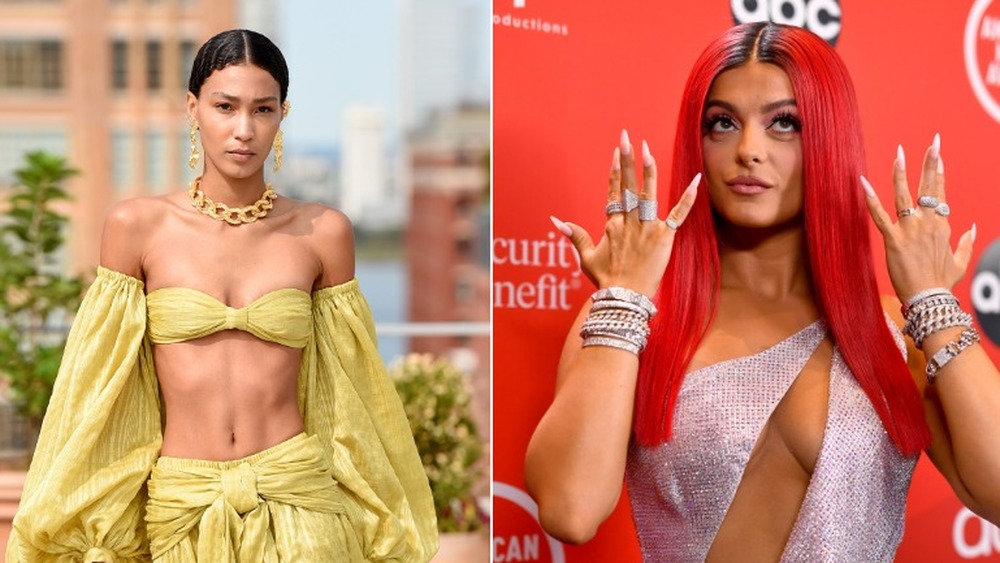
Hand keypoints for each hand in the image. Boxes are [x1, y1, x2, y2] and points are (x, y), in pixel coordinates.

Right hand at [551, 129, 699, 297]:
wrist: (624, 297)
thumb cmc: (606, 280)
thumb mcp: (586, 257)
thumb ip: (575, 236)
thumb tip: (556, 221)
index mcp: (612, 224)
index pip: (614, 191)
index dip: (616, 171)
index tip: (617, 152)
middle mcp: (629, 222)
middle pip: (628, 186)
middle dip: (627, 160)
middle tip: (626, 137)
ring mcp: (647, 228)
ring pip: (648, 194)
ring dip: (648, 171)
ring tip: (647, 149)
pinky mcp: (664, 238)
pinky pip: (678, 215)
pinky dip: (688, 199)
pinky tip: (696, 180)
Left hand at [862, 134, 974, 302]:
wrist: (929, 298)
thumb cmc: (942, 282)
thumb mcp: (961, 261)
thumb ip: (967, 242)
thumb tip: (973, 226)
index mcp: (943, 226)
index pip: (940, 193)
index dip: (938, 172)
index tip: (938, 155)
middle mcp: (928, 223)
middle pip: (929, 187)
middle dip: (931, 162)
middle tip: (933, 142)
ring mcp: (910, 230)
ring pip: (904, 195)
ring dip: (901, 173)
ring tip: (899, 153)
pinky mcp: (893, 239)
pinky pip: (880, 215)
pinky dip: (871, 199)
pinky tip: (863, 182)